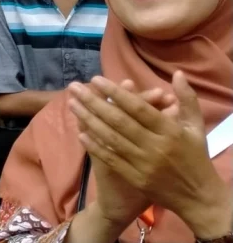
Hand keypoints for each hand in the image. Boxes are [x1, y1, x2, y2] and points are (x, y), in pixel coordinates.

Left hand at [70, 73, 229, 232]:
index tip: (96, 80)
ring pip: (111, 138)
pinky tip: (80, 133)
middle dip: (94, 102)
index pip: (139, 108)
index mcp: (170, 131)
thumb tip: (176, 74)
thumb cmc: (195, 157)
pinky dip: (95, 147)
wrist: (197, 197)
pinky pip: (111, 159)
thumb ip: (187, 99)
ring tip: (72, 104)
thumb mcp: (196, 127)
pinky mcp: (135, 178)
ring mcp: (143, 164)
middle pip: (119, 121)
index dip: (117, 93)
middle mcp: (155, 146)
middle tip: (74, 88)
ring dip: (89, 120)